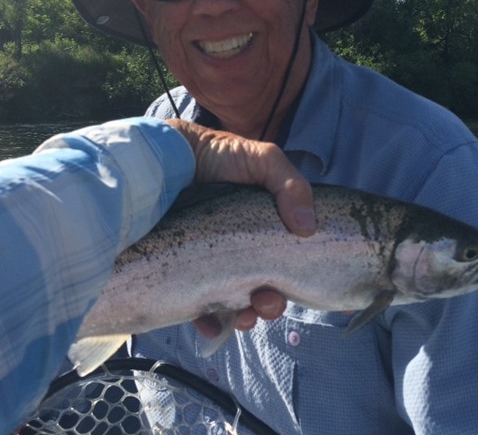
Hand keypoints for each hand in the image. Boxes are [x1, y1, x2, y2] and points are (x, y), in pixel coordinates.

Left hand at [166, 119, 315, 332]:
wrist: (169, 155)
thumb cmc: (219, 157)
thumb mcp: (263, 160)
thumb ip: (292, 185)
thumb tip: (308, 227)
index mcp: (262, 230)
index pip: (283, 263)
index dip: (291, 280)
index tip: (290, 287)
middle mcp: (239, 250)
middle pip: (262, 288)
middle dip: (269, 303)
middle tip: (266, 300)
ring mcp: (211, 263)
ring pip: (234, 303)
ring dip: (245, 316)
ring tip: (243, 314)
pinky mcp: (183, 273)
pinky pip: (199, 307)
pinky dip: (209, 321)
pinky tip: (211, 322)